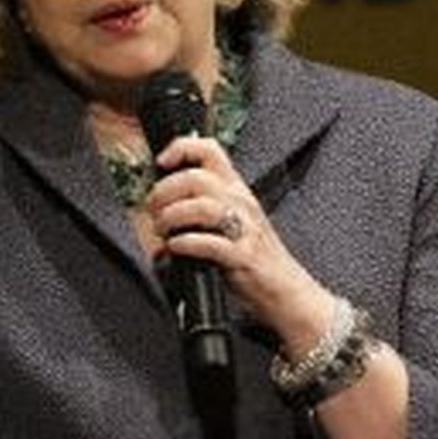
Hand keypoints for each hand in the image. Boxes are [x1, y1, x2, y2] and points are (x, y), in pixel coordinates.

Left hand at [145, 137, 335, 357]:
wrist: (284, 289)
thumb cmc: (252, 254)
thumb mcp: (229, 217)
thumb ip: (201, 202)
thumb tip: (161, 196)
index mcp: (235, 188)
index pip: (209, 149)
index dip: (180, 149)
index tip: (161, 162)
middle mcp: (241, 201)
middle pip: (195, 177)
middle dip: (164, 192)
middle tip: (153, 209)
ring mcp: (244, 228)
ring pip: (201, 206)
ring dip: (171, 217)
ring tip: (163, 230)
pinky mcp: (243, 256)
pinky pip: (210, 243)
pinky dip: (186, 243)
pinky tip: (176, 247)